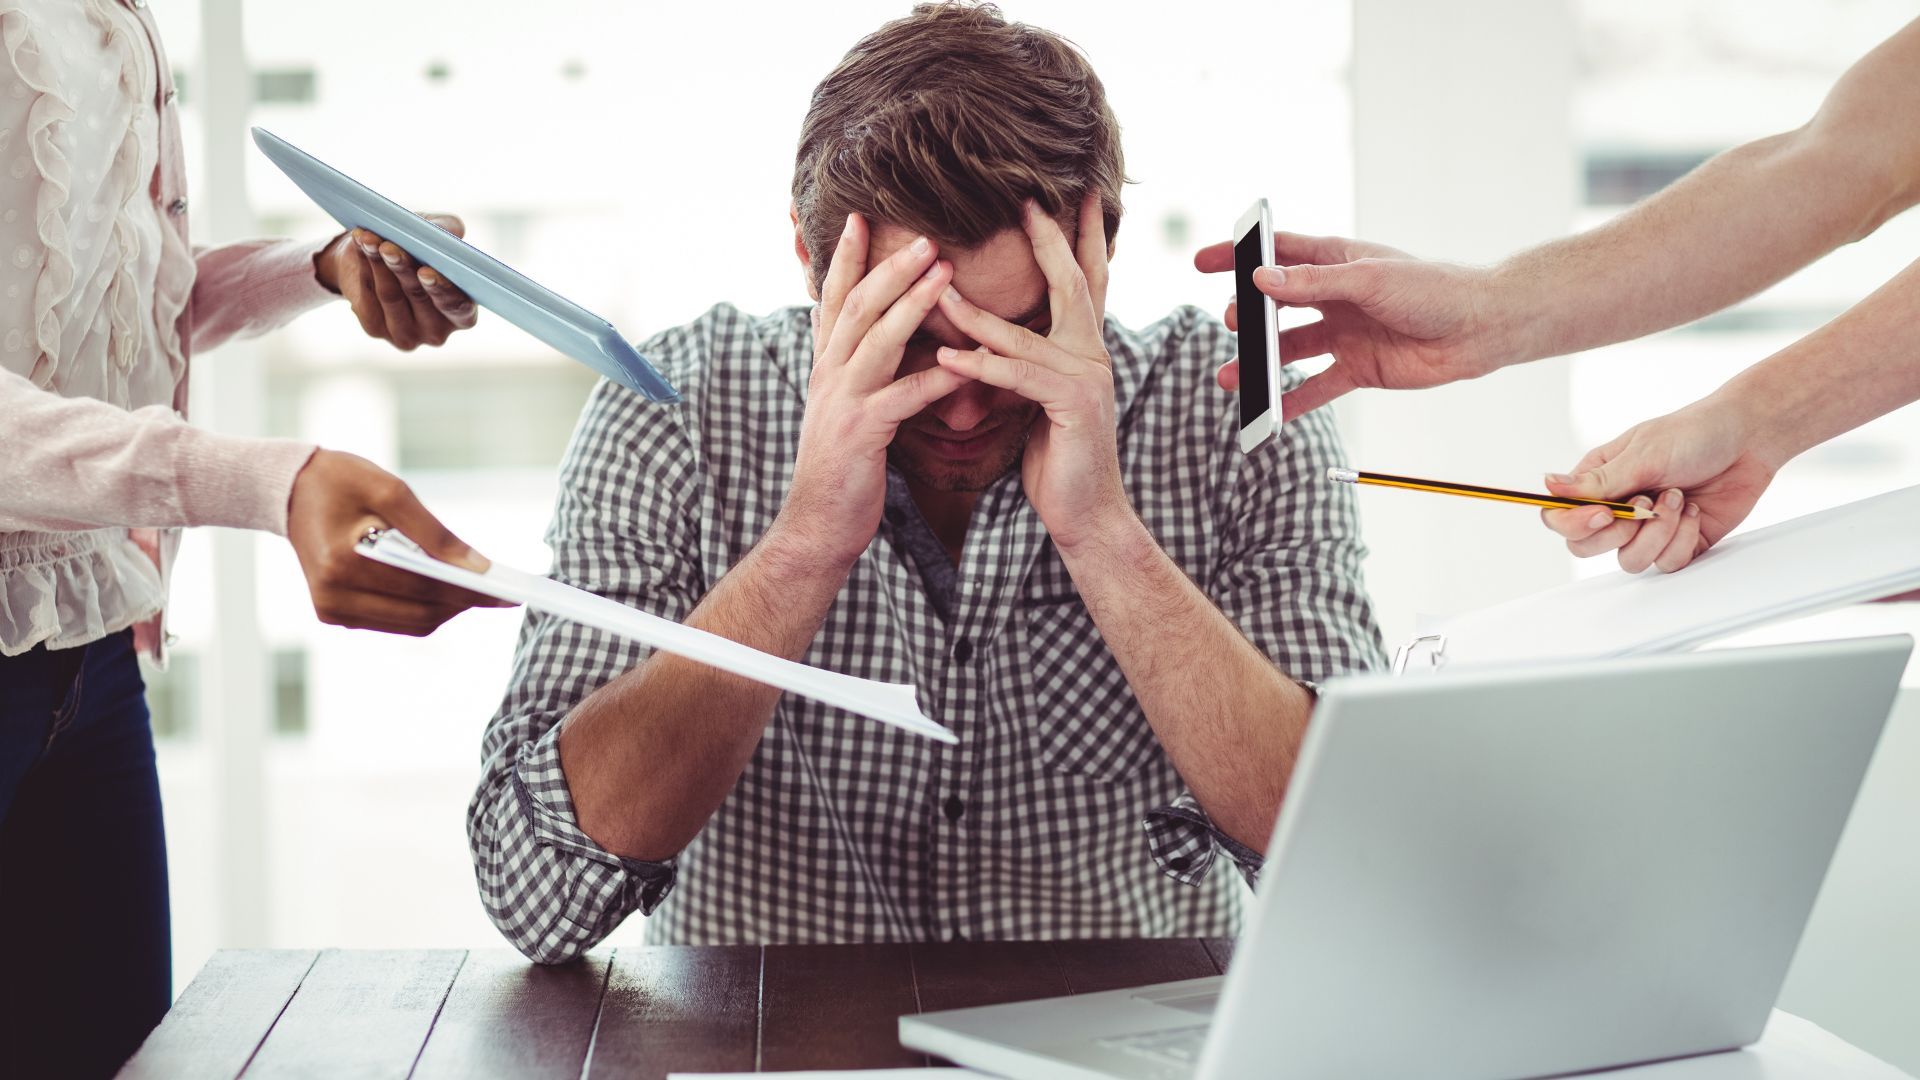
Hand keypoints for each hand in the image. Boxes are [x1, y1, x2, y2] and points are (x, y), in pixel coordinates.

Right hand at [286, 449, 512, 634]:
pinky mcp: (334, 615)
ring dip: (448, 608)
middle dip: (464, 603)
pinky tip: (442, 587)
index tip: (509, 592)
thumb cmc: (342, 481)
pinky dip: (424, 608)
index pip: (422, 587)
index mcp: (343, 563)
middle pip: (421, 614)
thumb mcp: (391, 490)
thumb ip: (435, 533)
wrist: (290, 490)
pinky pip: (395, 621)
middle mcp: (333, 596)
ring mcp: (332, 610)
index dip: (470, 591)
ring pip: (412, 624)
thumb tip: (479, 568)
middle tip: (501, 591)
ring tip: (476, 588)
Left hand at [315, 214, 478, 350]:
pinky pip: (369, 294)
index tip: (426, 271)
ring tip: (369, 237)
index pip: (458, 307)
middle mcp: (437, 330)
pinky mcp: (375, 328)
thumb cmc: (417, 248)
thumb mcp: (435, 233)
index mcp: (462, 313)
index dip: (443, 290)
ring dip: (378, 262)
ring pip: (390, 295)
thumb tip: (451, 231)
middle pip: (419, 297)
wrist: (376, 260)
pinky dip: (364, 264)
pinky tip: (361, 244)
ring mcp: (406, 334)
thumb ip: (449, 230)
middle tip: (388, 247)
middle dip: (403, 268)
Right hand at [779, 214, 972, 565]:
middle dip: (890, 266)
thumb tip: (838, 327)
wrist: (817, 524)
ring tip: (946, 273)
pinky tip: (966, 363)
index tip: (862, 217)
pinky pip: (904, 397)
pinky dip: (936, 377)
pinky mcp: (862, 433)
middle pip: (858, 307)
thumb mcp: (837, 406)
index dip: (846, 258)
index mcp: (826, 365)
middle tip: (926, 234)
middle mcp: (829, 374)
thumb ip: (842, 365)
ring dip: (912, 303)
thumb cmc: (840, 466)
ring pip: (878, 340)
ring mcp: (842, 402)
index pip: (835, 299)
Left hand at [933, 195, 1125, 549]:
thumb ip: (1026, 363)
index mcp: (1085, 349)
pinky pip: (1017, 376)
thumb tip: (994, 336)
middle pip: (1072, 283)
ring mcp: (1087, 378)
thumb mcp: (1039, 400)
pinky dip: (980, 365)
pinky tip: (947, 357)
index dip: (1078, 237)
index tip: (1071, 195)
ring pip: (1025, 333)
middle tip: (1026, 199)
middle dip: (1049, 239)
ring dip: (976, 312)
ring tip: (938, 287)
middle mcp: (1093, 355)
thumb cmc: (1057, 458)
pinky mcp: (1071, 406)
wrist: (1086, 513)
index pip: (1085, 280)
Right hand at [1192, 232, 1520, 420]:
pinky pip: (1316, 387)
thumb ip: (1313, 283)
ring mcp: (1344, 334)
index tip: (1203, 263)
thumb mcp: (1369, 280)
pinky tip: (1268, 413)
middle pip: (1276, 306)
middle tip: (1231, 324)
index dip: (1239, 257)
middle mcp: (1335, 297)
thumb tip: (1261, 281)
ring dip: (1260, 364)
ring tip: (1231, 378)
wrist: (1480, 329)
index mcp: (1336, 262)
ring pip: (1289, 350)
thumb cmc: (1433, 289)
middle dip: (1247, 317)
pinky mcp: (1357, 369)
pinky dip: (1291, 402)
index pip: (1277, 255)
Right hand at [1538, 396, 1780, 572]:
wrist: (1750, 440)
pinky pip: (1666, 563)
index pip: (1560, 516)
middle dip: (1619, 532)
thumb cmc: (1695, 434)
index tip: (1605, 513)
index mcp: (1598, 481)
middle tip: (1645, 506)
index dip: (1575, 523)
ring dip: (1658, 532)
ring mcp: (1646, 529)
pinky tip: (1692, 510)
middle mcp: (1617, 507)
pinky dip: (1682, 539)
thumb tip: (1549, 486)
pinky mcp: (1678, 543)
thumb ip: (1598, 481)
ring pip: (1628, 560)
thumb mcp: (1643, 454)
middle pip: (1586, 547)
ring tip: (1677, 499)